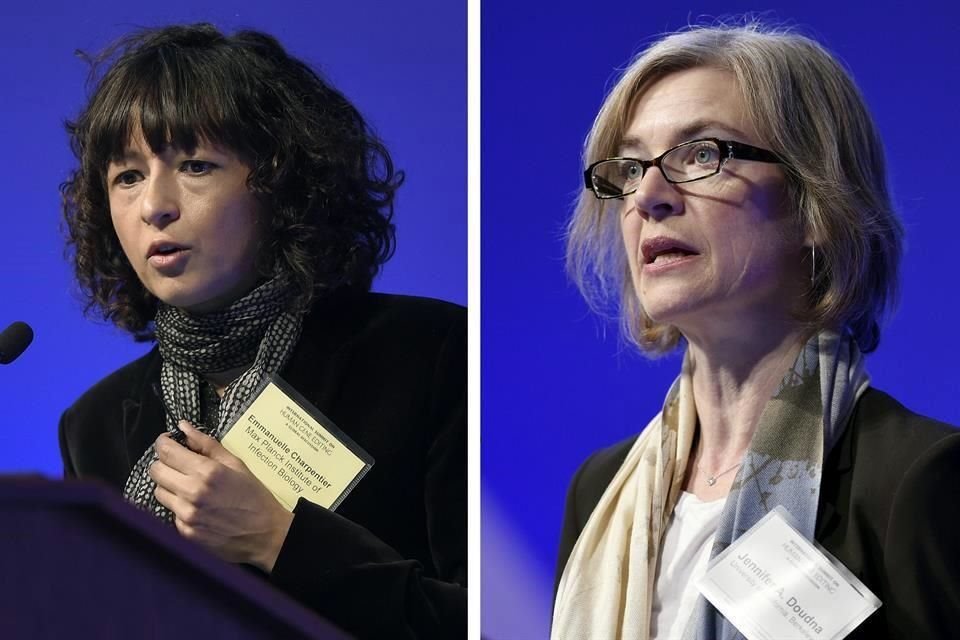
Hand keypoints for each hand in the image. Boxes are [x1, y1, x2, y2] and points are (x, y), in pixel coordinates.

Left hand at [149, 420, 294, 572]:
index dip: (163, 443)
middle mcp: (192, 493)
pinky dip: (178, 505)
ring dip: (169, 484)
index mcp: (207, 472)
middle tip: (178, 463)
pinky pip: (170, 511)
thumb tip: (184, 427)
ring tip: (189, 486)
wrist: (264, 533)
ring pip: (159, 491)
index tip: (167, 442)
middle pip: (156, 471)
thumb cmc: (254, 496)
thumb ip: (206, 444)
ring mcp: (186, 514)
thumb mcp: (235, 464)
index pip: (166, 451)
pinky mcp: (185, 531)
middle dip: (164, 463)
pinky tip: (196, 505)